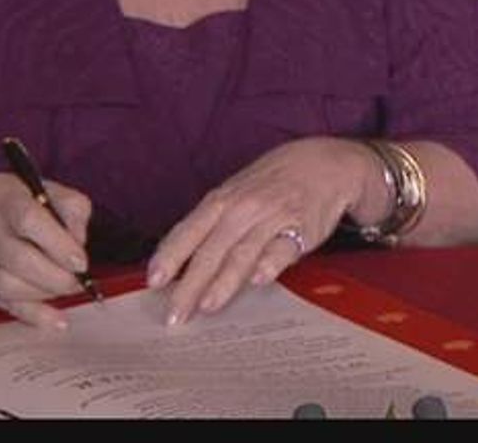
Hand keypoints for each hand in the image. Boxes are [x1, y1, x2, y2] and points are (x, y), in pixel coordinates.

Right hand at [0, 172, 94, 328]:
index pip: (28, 220)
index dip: (58, 244)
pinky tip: (55, 320)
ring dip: (45, 293)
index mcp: (4, 197)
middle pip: (19, 259)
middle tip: (78, 280)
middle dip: (56, 276)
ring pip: (8, 286)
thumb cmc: (15, 202)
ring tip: (65, 287)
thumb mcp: (46, 188)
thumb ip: (72, 208)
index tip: (80, 261)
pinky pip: (4, 305)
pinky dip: (34, 316)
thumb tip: (79, 241)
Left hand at [145, 136, 369, 324]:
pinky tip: (260, 281)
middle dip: (190, 284)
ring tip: (208, 305)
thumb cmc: (273, 181)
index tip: (153, 282)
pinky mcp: (301, 228)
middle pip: (211, 250)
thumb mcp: (236, 192)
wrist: (325, 163)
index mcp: (222, 200)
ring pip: (243, 251)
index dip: (169, 257)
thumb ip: (212, 224)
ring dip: (224, 280)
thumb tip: (181, 262)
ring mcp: (272, 217)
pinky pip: (283, 247)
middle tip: (175, 314)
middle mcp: (243, 208)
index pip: (188, 231)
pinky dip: (270, 263)